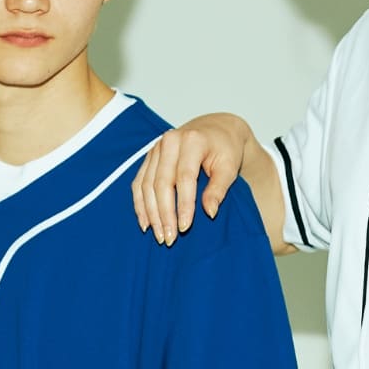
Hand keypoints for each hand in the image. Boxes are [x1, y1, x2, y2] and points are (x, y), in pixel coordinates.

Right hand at [132, 115, 249, 245]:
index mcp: (192, 140)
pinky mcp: (149, 157)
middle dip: (164, 214)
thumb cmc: (225, 149)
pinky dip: (140, 204)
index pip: (185, 178)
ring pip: (147, 185)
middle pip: (161, 183)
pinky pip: (139, 183)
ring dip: (151, 213)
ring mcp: (156, 148)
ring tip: (159, 235)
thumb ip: (219, 188)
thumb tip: (209, 212)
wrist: (215, 129)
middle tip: (169, 238)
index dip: (184, 205)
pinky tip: (145, 222)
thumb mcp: (229, 167)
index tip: (185, 228)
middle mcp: (170, 141)